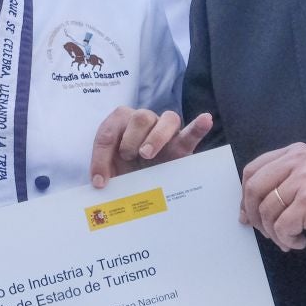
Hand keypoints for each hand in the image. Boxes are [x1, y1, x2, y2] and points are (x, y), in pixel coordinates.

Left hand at [88, 107, 213, 188]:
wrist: (143, 188)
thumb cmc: (125, 175)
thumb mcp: (110, 174)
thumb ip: (104, 173)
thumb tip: (100, 184)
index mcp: (121, 125)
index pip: (109, 132)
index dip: (101, 156)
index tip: (100, 180)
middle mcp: (144, 122)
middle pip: (139, 117)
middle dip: (130, 139)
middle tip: (129, 158)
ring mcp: (166, 131)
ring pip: (167, 119)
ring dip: (156, 137)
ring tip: (147, 153)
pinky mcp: (184, 145)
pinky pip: (192, 131)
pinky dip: (198, 126)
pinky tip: (206, 120)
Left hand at [240, 143, 305, 252]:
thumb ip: (278, 187)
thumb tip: (244, 211)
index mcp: (295, 153)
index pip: (253, 170)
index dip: (245, 195)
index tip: (248, 214)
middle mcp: (299, 160)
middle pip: (254, 188)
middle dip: (254, 216)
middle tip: (266, 231)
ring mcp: (305, 180)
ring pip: (267, 211)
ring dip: (274, 233)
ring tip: (290, 238)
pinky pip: (281, 226)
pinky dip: (287, 239)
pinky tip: (301, 240)